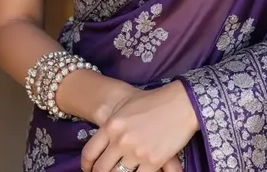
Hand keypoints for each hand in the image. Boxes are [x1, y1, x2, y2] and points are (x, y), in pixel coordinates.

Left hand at [80, 80, 198, 171]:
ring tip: (121, 171)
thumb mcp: (126, 108)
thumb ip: (112, 127)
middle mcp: (121, 140)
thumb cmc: (152, 102)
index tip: (89, 169)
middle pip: (101, 169)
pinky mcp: (153, 162)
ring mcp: (136, 152)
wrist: (179, 103)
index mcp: (111, 125)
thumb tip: (104, 146)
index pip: (90, 153)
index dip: (87, 166)